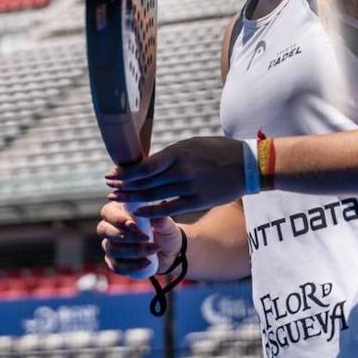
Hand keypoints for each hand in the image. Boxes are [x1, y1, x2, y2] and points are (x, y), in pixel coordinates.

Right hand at [96, 202, 182, 274]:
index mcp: (119, 211)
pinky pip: (116, 266)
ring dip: (134, 251)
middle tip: (146, 238)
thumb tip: (152, 215)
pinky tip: (146, 262)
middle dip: (126, 236)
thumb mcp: (166, 224)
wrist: (170, 252)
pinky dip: (132, 266)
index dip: (118, 219)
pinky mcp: (115, 263)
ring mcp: (110, 246)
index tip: (134, 225)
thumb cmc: (165, 232)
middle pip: (104, 230)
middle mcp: (110, 228)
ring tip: (153, 249)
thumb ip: (160, 219)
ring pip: (112, 250)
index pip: (107, 212)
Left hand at [106, 136, 247, 216]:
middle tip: (109, 190)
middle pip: (146, 181)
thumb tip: (147, 164)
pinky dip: (152, 210)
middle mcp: (182, 169)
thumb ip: (170, 155)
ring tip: (118, 200)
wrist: (249, 164)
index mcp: (179, 152)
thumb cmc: (218, 151)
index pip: (145, 165)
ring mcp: (190, 186)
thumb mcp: (192, 145)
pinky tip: (139, 212)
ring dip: (133, 198)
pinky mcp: (198, 200)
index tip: (111, 176)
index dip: (125, 173)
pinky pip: (170, 208)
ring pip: (154, 195)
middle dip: (124, 187)